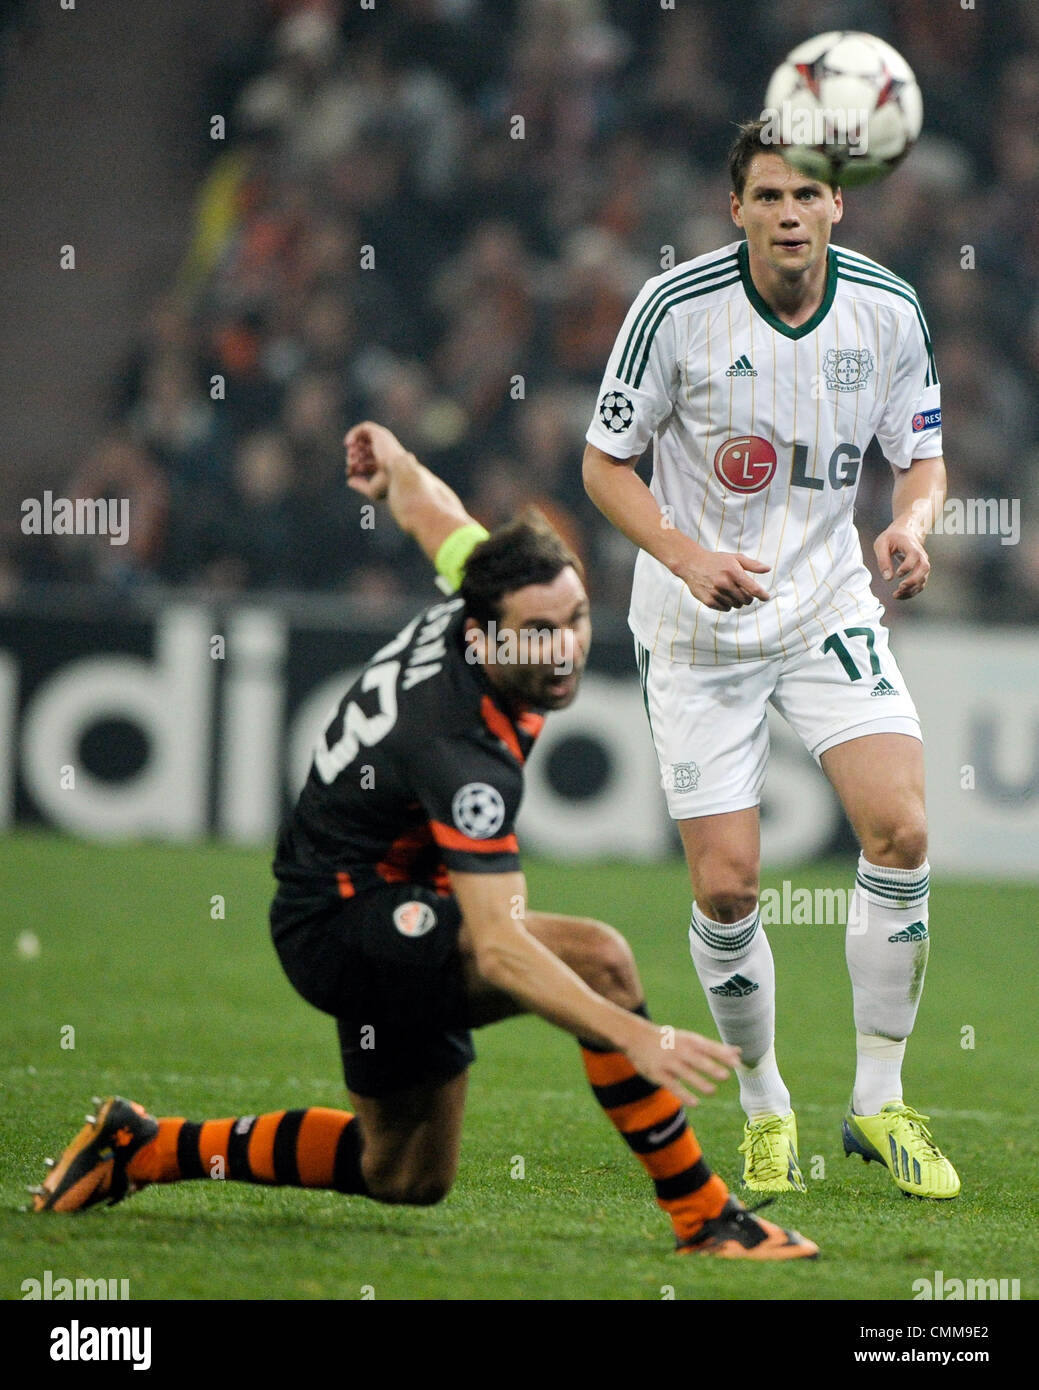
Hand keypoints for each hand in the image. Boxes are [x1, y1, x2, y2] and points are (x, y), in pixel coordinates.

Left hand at [344, 421, 409, 500]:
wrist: (398, 472)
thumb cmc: (388, 483)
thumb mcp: (372, 489)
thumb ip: (360, 486)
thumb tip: (349, 481)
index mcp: (385, 464)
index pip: (367, 463)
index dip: (356, 467)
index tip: (350, 473)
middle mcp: (385, 452)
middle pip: (364, 451)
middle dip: (353, 457)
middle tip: (350, 463)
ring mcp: (383, 442)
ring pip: (364, 438)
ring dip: (354, 445)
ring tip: (351, 454)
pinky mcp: (380, 434)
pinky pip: (365, 427)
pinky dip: (354, 433)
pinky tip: (348, 443)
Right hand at [623, 1021, 739, 1108]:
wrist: (637, 1037)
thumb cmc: (670, 1040)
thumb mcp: (691, 1040)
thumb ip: (714, 1048)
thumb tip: (739, 1052)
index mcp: (690, 1041)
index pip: (709, 1048)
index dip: (723, 1055)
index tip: (737, 1064)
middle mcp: (680, 1050)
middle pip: (698, 1059)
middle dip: (711, 1067)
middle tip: (726, 1076)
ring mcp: (668, 1062)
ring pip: (686, 1073)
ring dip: (699, 1082)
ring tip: (712, 1091)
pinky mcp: (658, 1074)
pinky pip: (673, 1085)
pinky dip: (683, 1094)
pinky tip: (695, 1103)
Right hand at [672, 548, 771, 611]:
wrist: (692, 564)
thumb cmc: (715, 560)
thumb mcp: (735, 558)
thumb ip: (752, 565)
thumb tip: (768, 569)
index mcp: (733, 572)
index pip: (753, 589)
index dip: (762, 595)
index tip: (766, 597)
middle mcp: (725, 583)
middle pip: (746, 600)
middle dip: (748, 597)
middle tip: (743, 592)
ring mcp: (716, 593)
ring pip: (736, 605)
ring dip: (737, 601)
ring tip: (731, 592)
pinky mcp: (708, 601)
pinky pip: (725, 609)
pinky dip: (727, 605)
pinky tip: (723, 596)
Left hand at [874, 522, 929, 599]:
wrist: (904, 531)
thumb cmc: (891, 537)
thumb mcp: (881, 544)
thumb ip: (883, 560)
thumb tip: (888, 578)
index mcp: (911, 545)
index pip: (914, 556)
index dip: (907, 566)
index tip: (897, 574)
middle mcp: (921, 555)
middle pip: (924, 569)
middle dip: (913, 580)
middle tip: (900, 587)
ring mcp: (922, 563)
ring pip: (923, 579)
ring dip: (911, 589)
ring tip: (896, 595)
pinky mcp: (921, 571)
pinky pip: (920, 584)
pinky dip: (912, 592)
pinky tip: (900, 595)